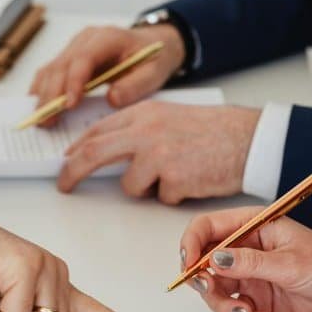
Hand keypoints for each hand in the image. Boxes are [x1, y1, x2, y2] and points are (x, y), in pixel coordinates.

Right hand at [29, 24, 185, 124]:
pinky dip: (43, 89)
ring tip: (42, 120)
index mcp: (108, 38)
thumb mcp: (153, 73)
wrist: (151, 45)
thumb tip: (112, 100)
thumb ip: (135, 85)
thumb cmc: (153, 59)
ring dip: (44, 95)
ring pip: (51, 69)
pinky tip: (40, 106)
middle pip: (61, 65)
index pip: (83, 58)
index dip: (73, 81)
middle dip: (52, 94)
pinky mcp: (70, 57)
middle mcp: (86, 39)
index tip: (69, 105)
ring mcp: (75, 47)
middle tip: (48, 120)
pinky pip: (51, 72)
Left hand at [57, 101, 259, 202]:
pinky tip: (193, 179)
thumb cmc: (212, 131)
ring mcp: (159, 155)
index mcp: (143, 113)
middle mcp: (146, 131)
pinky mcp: (174, 179)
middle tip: (64, 185)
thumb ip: (137, 130)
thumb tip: (106, 150)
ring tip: (175, 175)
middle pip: (94, 153)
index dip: (76, 149)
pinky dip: (174, 195)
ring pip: (130, 186)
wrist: (247, 139)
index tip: (66, 161)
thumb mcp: (168, 118)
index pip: (97, 131)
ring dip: (147, 189)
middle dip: (73, 171)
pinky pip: (160, 198)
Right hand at [178, 207, 311, 311]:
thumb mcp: (290, 263)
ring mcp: (252, 276)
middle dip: (206, 284)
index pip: (207, 228)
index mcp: (254, 226)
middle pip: (205, 264)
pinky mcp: (260, 299)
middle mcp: (248, 250)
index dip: (191, 245)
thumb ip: (249, 263)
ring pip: (217, 292)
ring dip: (227, 307)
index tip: (189, 266)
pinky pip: (236, 311)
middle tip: (218, 295)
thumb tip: (214, 259)